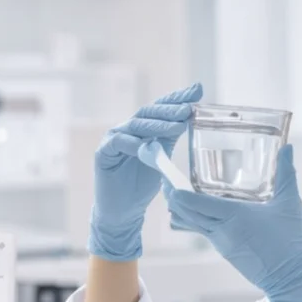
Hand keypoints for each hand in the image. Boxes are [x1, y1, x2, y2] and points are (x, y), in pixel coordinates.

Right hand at [88, 83, 202, 260]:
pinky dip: (133, 143)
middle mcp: (128, 129)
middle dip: (171, 109)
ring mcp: (114, 139)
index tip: (197, 90)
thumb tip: (189, 119)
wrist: (123, 211)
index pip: (161, 108)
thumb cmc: (141, 185)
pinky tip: (146, 145)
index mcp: (143, 128)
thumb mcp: (161, 159)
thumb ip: (169, 140)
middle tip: (189, 108)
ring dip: (158, 125)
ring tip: (178, 126)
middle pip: (149, 112)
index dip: (178, 98)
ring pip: (136, 125)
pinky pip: (118, 142)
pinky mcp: (103, 153)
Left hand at [157, 144, 301, 301]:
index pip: (194, 203)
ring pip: (190, 224)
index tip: (168, 179)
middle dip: (173, 197)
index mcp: (234, 216)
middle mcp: (221, 230)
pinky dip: (194, 220)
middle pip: (185, 212)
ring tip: (175, 195)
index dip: (177, 191)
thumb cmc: (291, 243)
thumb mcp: (289, 204)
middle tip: (166, 181)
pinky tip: (197, 211)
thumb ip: (286, 173)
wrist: (291, 279)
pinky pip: (202, 232)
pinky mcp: (224, 250)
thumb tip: (288, 147)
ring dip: (181, 210)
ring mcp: (220, 242)